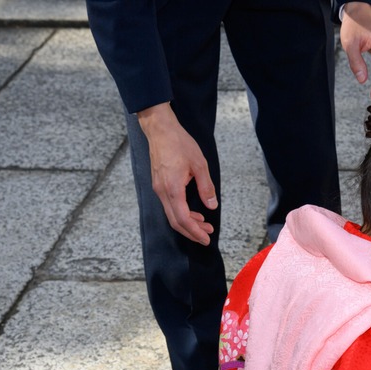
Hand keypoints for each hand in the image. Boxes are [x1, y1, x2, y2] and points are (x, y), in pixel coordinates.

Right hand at [137, 103, 217, 245]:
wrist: (160, 130)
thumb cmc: (179, 143)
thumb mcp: (199, 164)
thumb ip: (206, 187)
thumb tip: (212, 205)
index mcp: (172, 188)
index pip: (182, 218)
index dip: (194, 231)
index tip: (206, 238)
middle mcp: (162, 192)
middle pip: (175, 221)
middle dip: (192, 231)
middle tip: (207, 235)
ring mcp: (158, 189)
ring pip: (172, 214)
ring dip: (188, 223)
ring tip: (204, 224)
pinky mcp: (159, 185)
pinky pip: (169, 206)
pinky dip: (182, 213)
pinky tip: (193, 212)